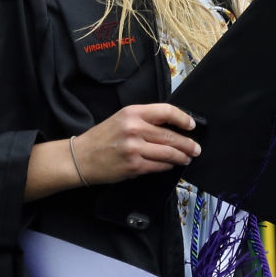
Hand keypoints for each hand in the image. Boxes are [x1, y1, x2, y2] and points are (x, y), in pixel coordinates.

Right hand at [72, 103, 199, 183]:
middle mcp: (134, 129)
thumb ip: (145, 120)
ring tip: (187, 157)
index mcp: (133, 113)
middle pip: (170, 135)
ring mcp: (134, 148)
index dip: (183, 118)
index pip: (167, 111)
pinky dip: (167, 166)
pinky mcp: (133, 165)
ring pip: (167, 152)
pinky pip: (158, 166)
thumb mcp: (122, 119)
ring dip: (181, 156)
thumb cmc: (102, 138)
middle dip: (187, 144)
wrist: (79, 158)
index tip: (191, 125)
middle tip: (196, 148)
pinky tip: (171, 165)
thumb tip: (173, 126)